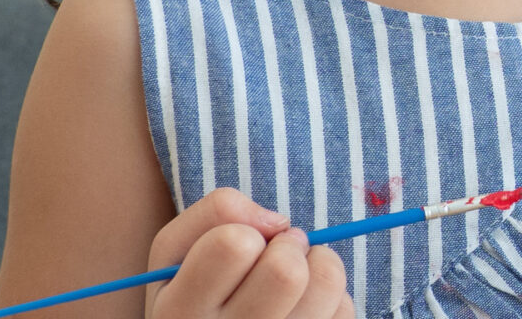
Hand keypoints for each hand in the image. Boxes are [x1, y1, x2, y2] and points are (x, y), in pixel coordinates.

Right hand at [142, 188, 352, 318]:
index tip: (243, 244)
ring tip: (296, 272)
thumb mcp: (177, 249)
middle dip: (289, 244)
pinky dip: (330, 294)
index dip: (246, 232)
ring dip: (317, 261)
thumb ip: (216, 212)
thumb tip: (277, 222)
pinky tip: (302, 304)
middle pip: (286, 272)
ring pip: (326, 282)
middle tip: (279, 250)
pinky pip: (344, 307)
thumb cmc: (192, 287)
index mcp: (180, 310)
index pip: (233, 245)